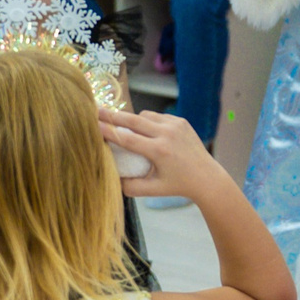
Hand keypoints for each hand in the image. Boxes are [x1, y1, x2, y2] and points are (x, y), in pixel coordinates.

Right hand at [100, 107, 219, 201]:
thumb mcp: (153, 190)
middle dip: (113, 115)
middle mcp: (167, 134)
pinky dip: (149, 122)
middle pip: (134, 121)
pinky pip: (157, 117)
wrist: (206, 177)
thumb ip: (130, 186)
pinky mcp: (181, 121)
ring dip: (133, 120)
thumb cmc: (178, 185)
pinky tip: (148, 132)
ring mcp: (175, 125)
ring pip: (145, 116)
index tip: (94, 125)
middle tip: (96, 109)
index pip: (128, 139)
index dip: (109, 132)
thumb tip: (111, 177)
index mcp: (160, 151)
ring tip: (124, 127)